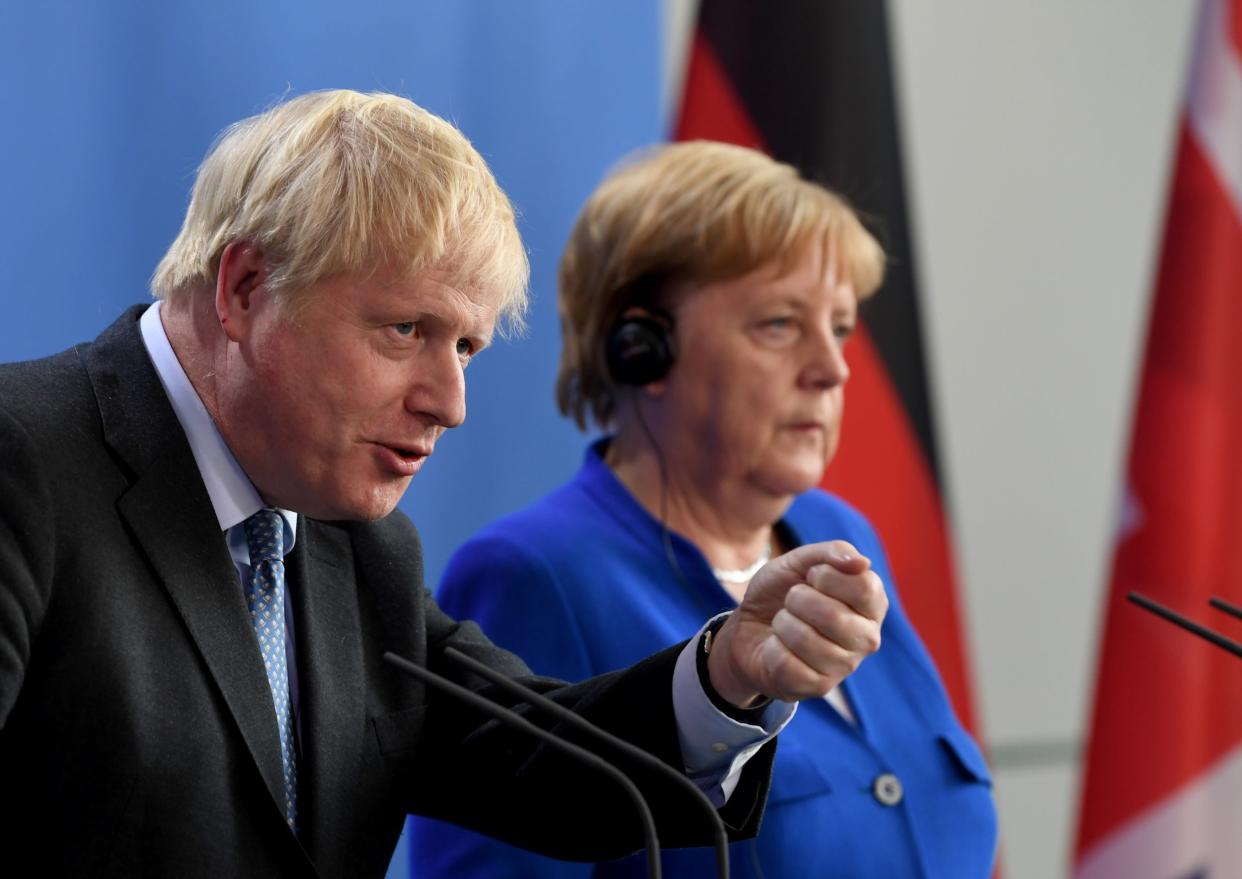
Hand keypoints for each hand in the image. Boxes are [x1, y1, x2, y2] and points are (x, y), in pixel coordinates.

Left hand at [706, 541, 887, 705]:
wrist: (749, 626)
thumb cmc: (783, 592)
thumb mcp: (800, 562)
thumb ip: (832, 553)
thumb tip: (862, 562)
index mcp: (871, 604)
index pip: (865, 587)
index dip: (826, 576)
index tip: (811, 576)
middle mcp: (867, 638)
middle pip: (835, 617)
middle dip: (798, 600)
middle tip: (791, 600)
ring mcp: (845, 666)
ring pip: (807, 641)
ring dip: (782, 623)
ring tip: (783, 622)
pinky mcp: (819, 687)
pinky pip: (787, 664)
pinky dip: (772, 648)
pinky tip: (777, 646)